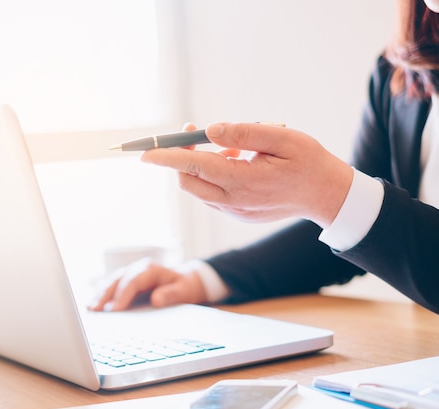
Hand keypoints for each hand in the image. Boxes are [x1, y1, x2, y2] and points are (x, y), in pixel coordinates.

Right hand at [87, 258, 207, 310]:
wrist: (183, 281)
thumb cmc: (182, 287)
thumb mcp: (182, 291)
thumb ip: (170, 294)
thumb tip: (156, 300)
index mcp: (150, 269)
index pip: (132, 281)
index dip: (122, 295)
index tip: (114, 310)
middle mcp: (137, 268)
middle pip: (117, 280)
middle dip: (105, 295)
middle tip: (95, 310)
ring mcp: (129, 274)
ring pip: (111, 282)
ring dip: (99, 295)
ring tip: (90, 309)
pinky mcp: (125, 281)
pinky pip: (110, 286)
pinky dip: (101, 295)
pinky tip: (93, 306)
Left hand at [141, 122, 353, 228]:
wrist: (328, 196)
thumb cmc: (309, 162)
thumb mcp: (283, 138)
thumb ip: (245, 132)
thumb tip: (210, 130)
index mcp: (243, 181)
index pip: (194, 166)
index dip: (167, 158)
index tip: (145, 152)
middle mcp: (233, 201)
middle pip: (189, 181)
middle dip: (179, 157)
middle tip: (190, 131)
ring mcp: (234, 211)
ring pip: (198, 189)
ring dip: (199, 165)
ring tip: (230, 148)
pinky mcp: (238, 214)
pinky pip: (212, 195)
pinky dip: (212, 175)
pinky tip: (235, 161)